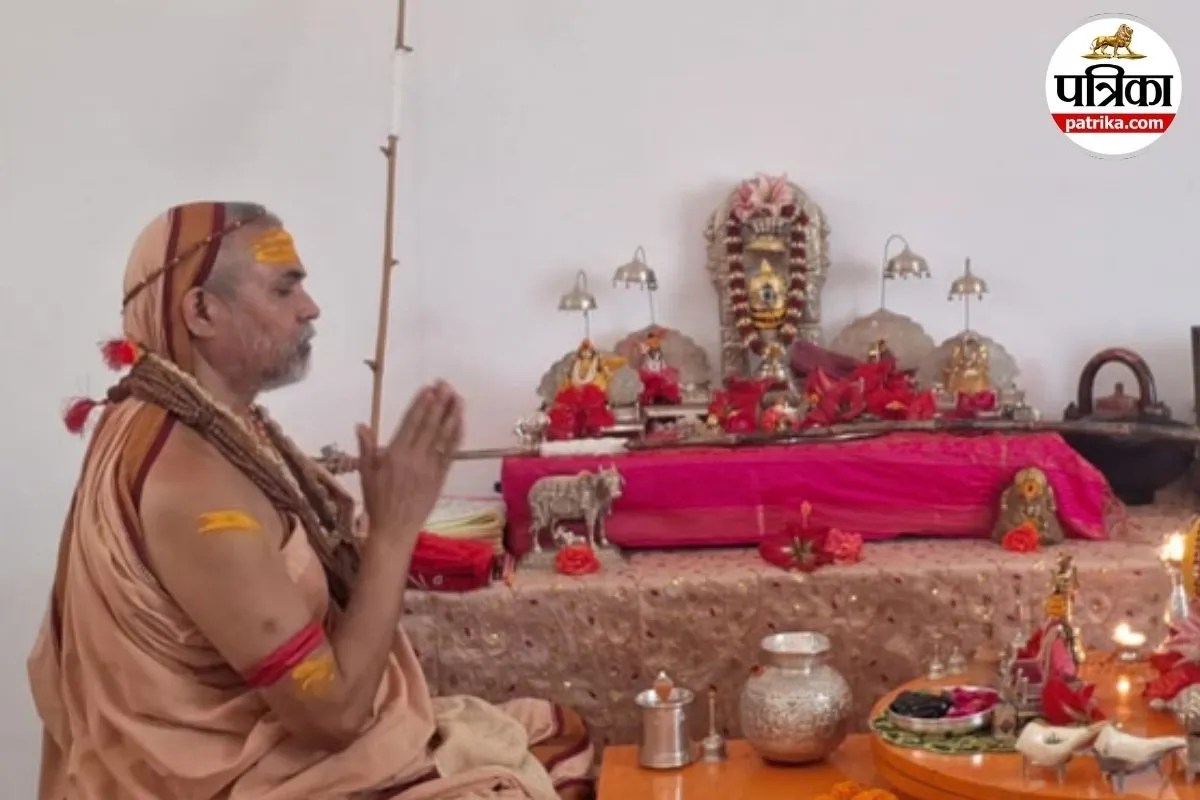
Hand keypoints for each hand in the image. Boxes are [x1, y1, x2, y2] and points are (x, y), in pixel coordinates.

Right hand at [355, 381, 462, 542]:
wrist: (395, 529)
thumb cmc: (377, 501)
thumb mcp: (366, 473)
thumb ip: (366, 448)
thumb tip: (361, 425)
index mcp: (395, 455)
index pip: (411, 424)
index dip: (421, 405)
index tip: (429, 389)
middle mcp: (415, 458)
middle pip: (430, 426)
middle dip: (439, 404)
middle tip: (447, 385)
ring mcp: (431, 467)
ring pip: (444, 437)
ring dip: (452, 416)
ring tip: (458, 398)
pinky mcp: (441, 477)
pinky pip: (451, 453)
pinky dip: (457, 436)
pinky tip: (460, 423)